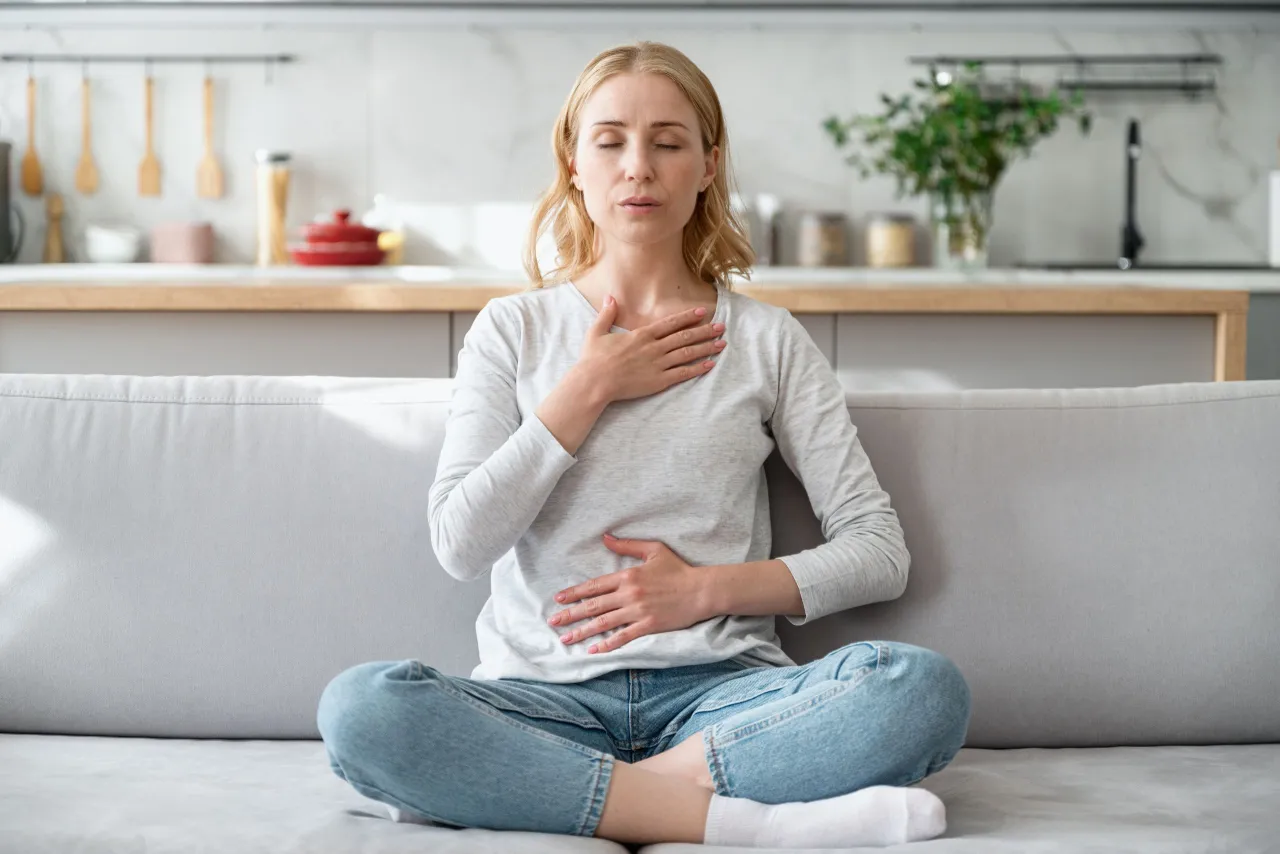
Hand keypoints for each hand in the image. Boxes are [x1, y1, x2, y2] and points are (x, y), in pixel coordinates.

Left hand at [547, 534, 711, 653]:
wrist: (701, 590)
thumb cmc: (678, 569)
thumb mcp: (653, 550)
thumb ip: (627, 545)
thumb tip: (605, 537)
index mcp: (628, 575)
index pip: (594, 585)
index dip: (574, 592)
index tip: (558, 599)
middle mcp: (629, 594)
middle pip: (593, 605)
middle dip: (571, 614)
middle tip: (553, 622)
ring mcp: (638, 612)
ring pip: (603, 623)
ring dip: (583, 631)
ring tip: (566, 638)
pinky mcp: (648, 626)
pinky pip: (623, 637)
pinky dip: (607, 645)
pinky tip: (593, 650)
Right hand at [578, 294, 725, 404]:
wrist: (594, 382)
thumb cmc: (593, 359)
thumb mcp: (597, 332)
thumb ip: (607, 314)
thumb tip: (610, 297)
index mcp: (642, 335)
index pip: (670, 323)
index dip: (688, 317)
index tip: (703, 312)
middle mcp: (653, 347)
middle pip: (685, 336)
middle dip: (705, 331)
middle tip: (721, 327)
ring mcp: (658, 365)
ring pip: (687, 353)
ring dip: (706, 347)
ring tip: (722, 344)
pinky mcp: (658, 381)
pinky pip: (683, 373)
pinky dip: (698, 368)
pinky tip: (710, 364)